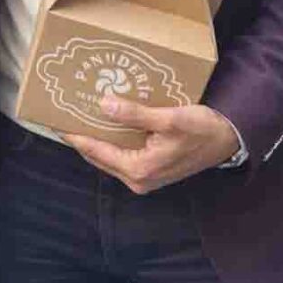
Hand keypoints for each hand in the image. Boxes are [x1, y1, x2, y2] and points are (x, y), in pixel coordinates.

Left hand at [62, 96, 239, 193]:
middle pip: (98, 155)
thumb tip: (103, 104)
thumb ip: (135, 114)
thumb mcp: (169, 118)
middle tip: (64, 111)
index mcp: (139, 170)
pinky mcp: (151, 167)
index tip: (54, 120)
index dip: (74, 135)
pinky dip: (111, 138)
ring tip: (79, 112)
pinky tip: (107, 118)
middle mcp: (138, 178)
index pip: (95, 151)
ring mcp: (144, 175)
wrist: (229, 141)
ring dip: (96, 135)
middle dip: (81, 135)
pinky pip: (121, 152)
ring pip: (109, 154)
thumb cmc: (202, 130)